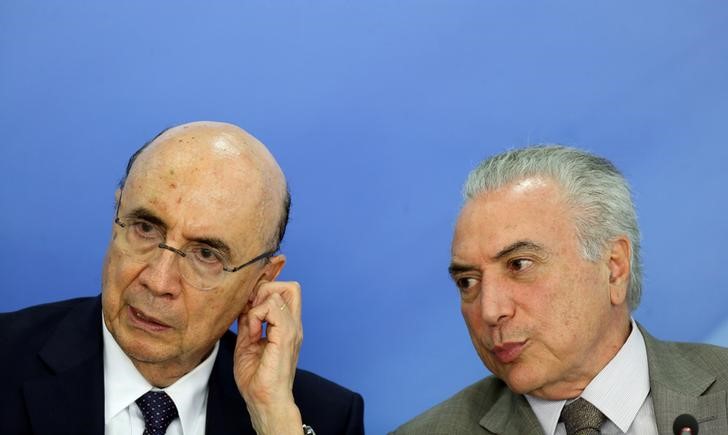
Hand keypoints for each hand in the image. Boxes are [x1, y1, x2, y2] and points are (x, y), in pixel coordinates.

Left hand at [234, 280, 303, 433]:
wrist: (264, 401)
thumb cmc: (257, 379)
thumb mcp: (248, 342)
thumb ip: (248, 322)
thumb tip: (245, 305)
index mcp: (286, 327)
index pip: (286, 292)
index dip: (265, 291)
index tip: (249, 308)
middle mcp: (293, 325)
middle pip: (291, 287)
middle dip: (266, 289)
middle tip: (252, 310)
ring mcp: (291, 330)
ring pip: (279, 293)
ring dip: (258, 305)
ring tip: (251, 327)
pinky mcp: (285, 336)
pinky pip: (271, 308)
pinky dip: (256, 315)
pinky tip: (252, 333)